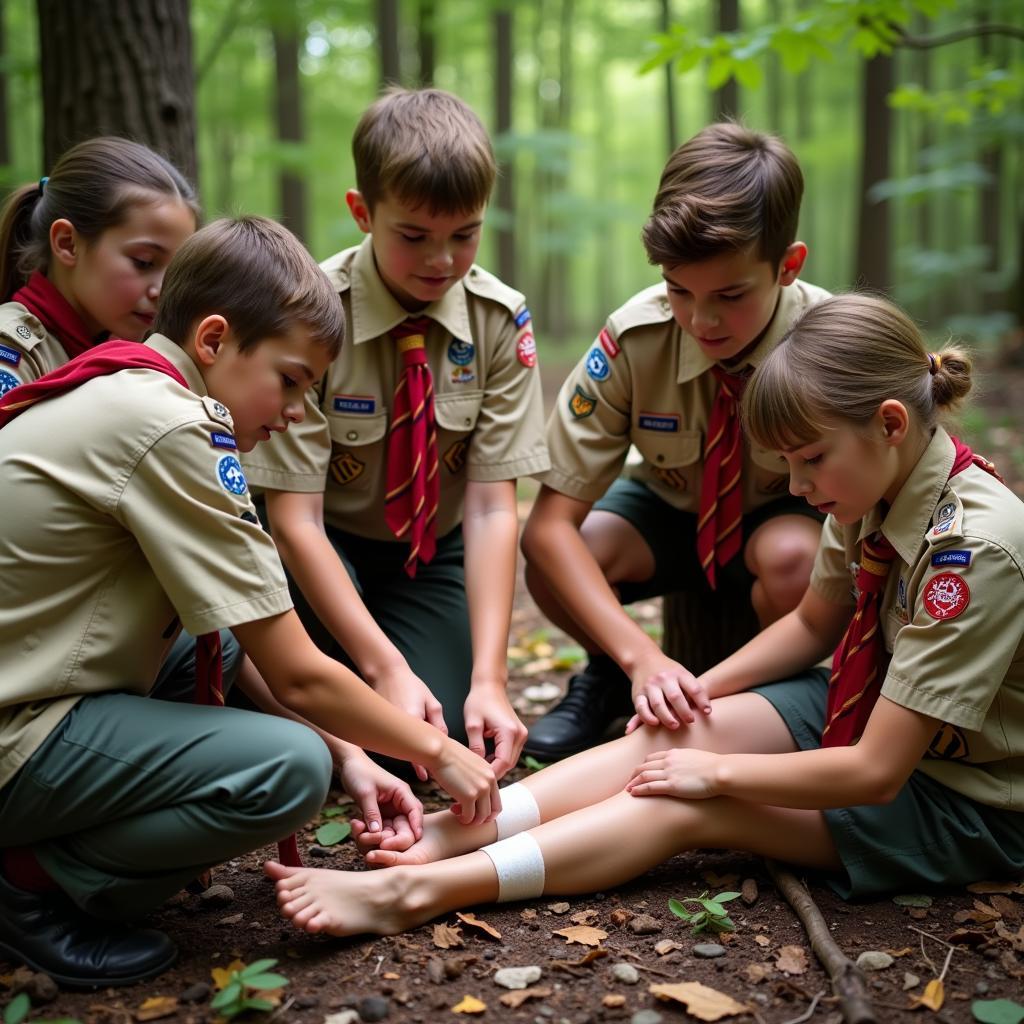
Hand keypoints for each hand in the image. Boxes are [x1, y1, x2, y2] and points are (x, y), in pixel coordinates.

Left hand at [336, 747, 423, 851]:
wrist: (349, 765)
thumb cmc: (359, 774)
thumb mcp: (365, 794)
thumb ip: (372, 813)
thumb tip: (377, 834)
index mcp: (402, 792)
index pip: (415, 810)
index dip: (417, 825)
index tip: (416, 839)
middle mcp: (400, 800)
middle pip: (408, 822)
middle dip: (399, 835)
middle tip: (388, 846)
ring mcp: (392, 807)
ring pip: (395, 827)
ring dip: (385, 836)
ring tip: (370, 840)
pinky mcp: (383, 812)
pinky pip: (384, 827)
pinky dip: (376, 832)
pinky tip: (364, 834)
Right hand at [372, 664, 447, 780]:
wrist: (386, 674)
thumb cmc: (410, 685)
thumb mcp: (431, 702)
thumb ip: (438, 723)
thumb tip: (444, 740)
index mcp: (413, 721)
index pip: (419, 749)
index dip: (424, 766)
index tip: (428, 777)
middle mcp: (399, 728)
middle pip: (409, 753)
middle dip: (417, 765)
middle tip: (426, 776)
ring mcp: (389, 728)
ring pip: (400, 748)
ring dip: (408, 756)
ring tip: (418, 767)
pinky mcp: (383, 727)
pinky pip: (394, 741)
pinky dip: (399, 746)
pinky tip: (405, 750)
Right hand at [428, 737, 499, 825]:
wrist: (439, 751)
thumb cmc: (449, 755)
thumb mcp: (471, 764)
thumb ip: (477, 777)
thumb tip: (474, 793)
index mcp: (491, 773)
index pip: (496, 799)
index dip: (487, 809)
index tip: (475, 810)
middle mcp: (489, 782)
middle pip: (493, 810)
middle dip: (481, 818)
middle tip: (468, 816)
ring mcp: (481, 789)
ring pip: (482, 817)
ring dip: (470, 819)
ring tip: (458, 812)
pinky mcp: (469, 796)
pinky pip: (469, 817)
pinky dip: (462, 818)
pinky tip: (453, 810)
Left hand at [463, 684, 527, 779]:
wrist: (490, 685)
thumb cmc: (479, 701)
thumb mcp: (472, 724)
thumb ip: (476, 747)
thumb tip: (477, 767)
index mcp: (509, 732)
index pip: (503, 763)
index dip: (491, 774)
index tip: (477, 780)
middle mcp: (519, 734)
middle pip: (509, 764)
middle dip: (494, 772)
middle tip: (476, 778)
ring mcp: (521, 734)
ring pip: (510, 759)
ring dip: (497, 765)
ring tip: (479, 770)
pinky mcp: (519, 733)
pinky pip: (510, 752)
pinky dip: (500, 757)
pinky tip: (485, 759)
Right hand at [625, 652, 710, 731]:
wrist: (643, 659)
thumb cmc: (669, 673)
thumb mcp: (682, 674)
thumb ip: (692, 690)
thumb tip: (707, 712)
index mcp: (678, 674)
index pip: (694, 688)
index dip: (702, 701)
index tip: (707, 713)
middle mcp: (663, 679)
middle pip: (675, 697)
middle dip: (684, 711)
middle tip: (690, 721)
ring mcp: (650, 686)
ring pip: (658, 704)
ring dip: (667, 717)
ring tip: (675, 726)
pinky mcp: (638, 694)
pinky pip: (641, 708)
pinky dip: (648, 717)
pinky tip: (656, 723)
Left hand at [625, 747, 721, 799]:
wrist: (720, 771)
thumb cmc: (714, 766)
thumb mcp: (696, 757)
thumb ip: (686, 760)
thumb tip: (686, 766)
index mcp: (674, 753)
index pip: (652, 757)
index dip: (643, 765)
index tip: (638, 772)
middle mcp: (668, 761)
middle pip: (644, 766)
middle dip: (634, 774)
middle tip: (629, 781)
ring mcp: (669, 773)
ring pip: (644, 776)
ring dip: (633, 782)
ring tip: (627, 789)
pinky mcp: (672, 786)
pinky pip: (650, 787)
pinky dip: (639, 790)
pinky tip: (632, 794)